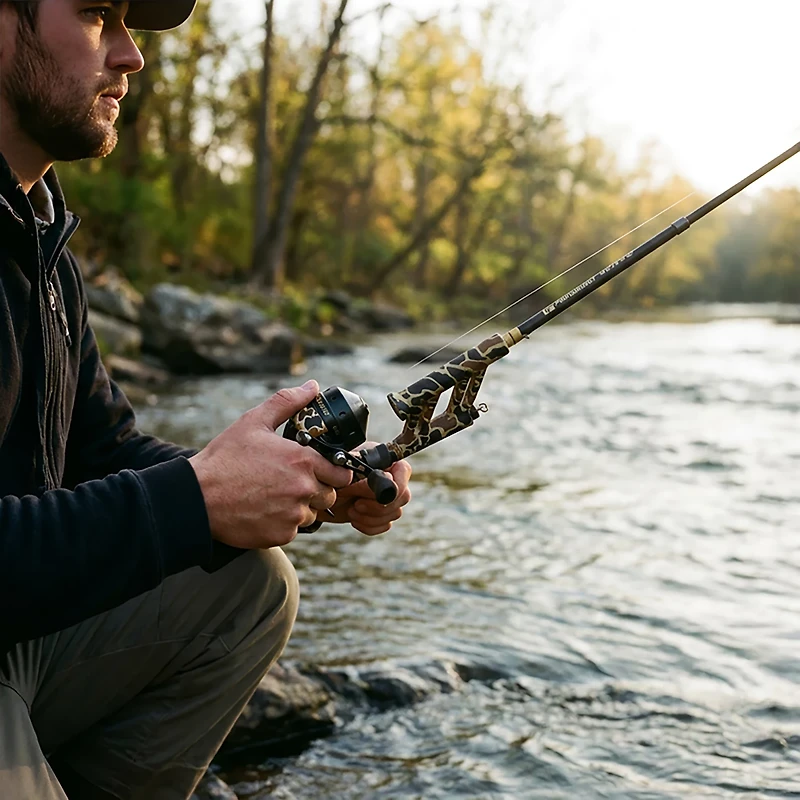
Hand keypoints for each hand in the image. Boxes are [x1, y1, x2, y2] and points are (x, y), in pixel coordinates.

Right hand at [189, 380, 351, 549]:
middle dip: (317, 489)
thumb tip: (311, 387)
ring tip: (275, 495)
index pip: (342, 473)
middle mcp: (303, 489)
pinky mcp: (281, 535)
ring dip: (300, 507)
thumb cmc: (224, 459)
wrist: (197, 498)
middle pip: (329, 495)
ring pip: (312, 514)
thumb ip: (287, 402)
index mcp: (302, 461)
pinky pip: (294, 530)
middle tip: (292, 481)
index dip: (334, 471)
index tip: (322, 470)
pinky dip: (284, 522)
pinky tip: (264, 510)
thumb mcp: (254, 422)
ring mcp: (293, 515)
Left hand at [323, 445, 412, 535]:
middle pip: (403, 496)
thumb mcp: (341, 470)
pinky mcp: (383, 515)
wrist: (319, 495)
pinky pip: (386, 525)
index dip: (387, 485)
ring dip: (370, 516)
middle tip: (356, 504)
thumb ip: (359, 469)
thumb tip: (377, 476)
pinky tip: (354, 518)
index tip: (361, 491)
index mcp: (384, 460)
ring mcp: (390, 497)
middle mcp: (392, 477)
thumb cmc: (330, 476)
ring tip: (351, 510)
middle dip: (377, 505)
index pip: (403, 471)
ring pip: (396, 512)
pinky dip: (368, 525)